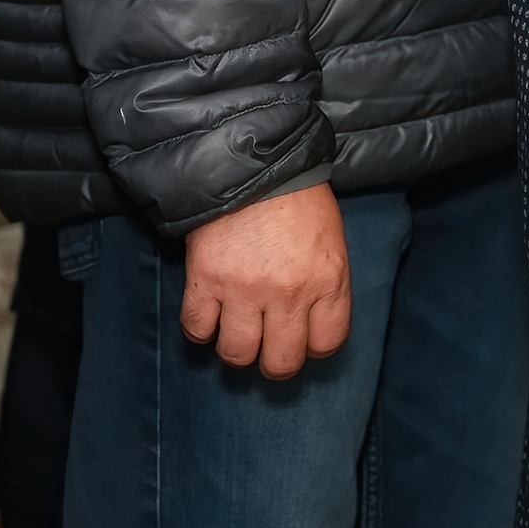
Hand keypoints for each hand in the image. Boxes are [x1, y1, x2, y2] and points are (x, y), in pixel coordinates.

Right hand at [180, 183, 351, 377]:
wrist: (253, 165)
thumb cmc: (298, 200)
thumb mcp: (331, 240)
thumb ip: (326, 284)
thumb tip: (314, 324)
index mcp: (328, 278)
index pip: (327, 343)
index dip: (313, 347)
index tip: (304, 339)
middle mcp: (289, 292)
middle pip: (281, 362)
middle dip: (275, 363)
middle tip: (269, 348)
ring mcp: (244, 289)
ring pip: (237, 354)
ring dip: (237, 349)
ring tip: (238, 332)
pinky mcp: (206, 281)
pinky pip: (197, 331)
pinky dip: (201, 330)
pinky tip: (210, 315)